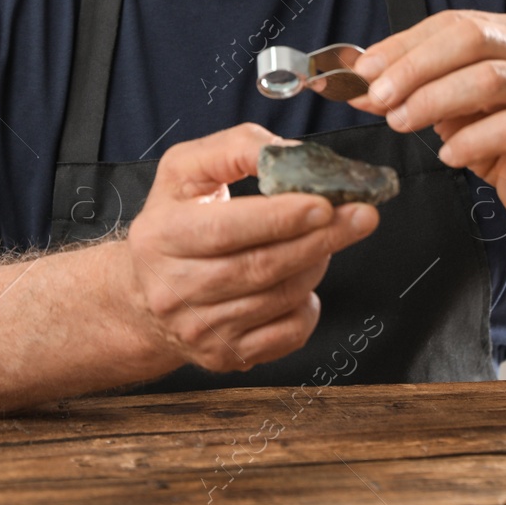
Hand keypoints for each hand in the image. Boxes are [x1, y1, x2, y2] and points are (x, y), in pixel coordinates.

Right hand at [124, 123, 379, 373]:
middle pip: (260, 267)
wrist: (144, 294)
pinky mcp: (224, 355)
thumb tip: (288, 153)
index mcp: (162, 236)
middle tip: (361, 216)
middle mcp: (174, 289)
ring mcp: (200, 329)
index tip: (324, 203)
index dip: (279, 218)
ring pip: (280, 299)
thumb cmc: (175, 220)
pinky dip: (308, 304)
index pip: (226, 230)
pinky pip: (287, 334)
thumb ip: (234, 148)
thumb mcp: (186, 170)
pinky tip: (303, 281)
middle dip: (319, 239)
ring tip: (328, 238)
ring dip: (316, 264)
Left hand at [347, 10, 505, 229]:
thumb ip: (416, 89)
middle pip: (472, 40)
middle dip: (416, 66)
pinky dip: (470, 140)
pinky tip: (448, 154)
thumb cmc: (503, 141)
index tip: (364, 70)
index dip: (404, 44)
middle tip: (379, 96)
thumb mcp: (455, 107)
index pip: (454, 22)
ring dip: (435, 100)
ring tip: (402, 122)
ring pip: (491, 79)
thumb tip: (361, 85)